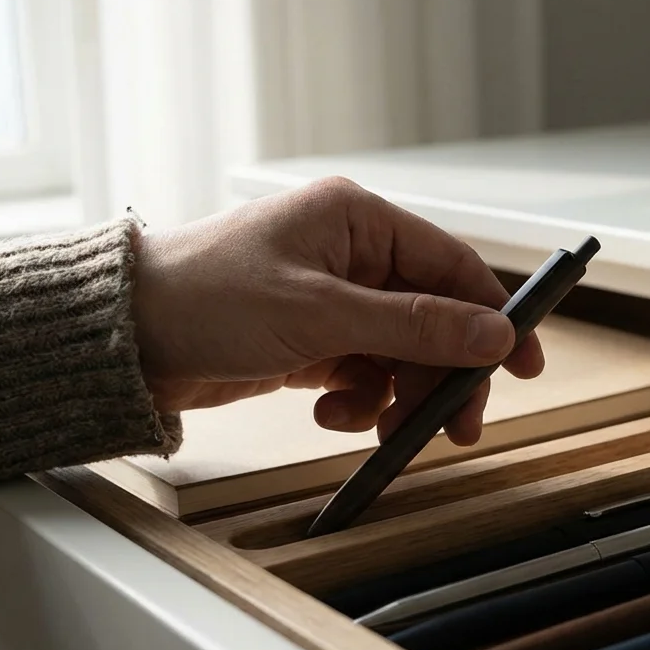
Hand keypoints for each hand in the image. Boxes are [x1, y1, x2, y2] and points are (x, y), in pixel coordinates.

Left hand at [130, 177, 544, 445]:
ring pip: (399, 354)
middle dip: (441, 375)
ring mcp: (328, 299)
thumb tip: (492, 334)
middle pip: (432, 318)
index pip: (452, 266)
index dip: (494, 316)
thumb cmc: (206, 299)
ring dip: (395, 397)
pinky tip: (328, 414)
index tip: (525, 365)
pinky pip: (360, 374)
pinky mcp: (307, 339)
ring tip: (376, 429)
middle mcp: (348, 254)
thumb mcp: (321, 315)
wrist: (124, 339)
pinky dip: (356, 402)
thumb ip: (414, 326)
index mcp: (357, 220)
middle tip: (453, 427)